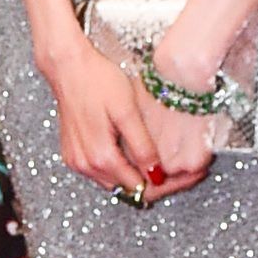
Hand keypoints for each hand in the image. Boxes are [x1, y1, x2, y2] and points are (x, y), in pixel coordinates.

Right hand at [43, 20, 207, 203]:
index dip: (168, 184)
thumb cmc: (98, 81)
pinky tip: (137, 154)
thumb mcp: (127, 111)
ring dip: (138, 177)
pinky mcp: (74, 154)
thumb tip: (155, 174)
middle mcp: (85, 166)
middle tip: (183, 170)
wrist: (68, 67)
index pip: (140, 188)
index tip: (190, 175)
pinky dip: (122, 168)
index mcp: (101, 158)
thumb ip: (141, 146)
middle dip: (155, 183)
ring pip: (115, 183)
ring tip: (164, 161)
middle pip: (128, 190)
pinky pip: (102, 172)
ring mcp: (77, 162)